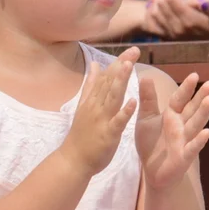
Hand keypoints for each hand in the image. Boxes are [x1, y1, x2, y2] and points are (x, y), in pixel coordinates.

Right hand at [63, 47, 139, 174]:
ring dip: (120, 81)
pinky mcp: (107, 134)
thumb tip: (95, 65)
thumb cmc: (81, 135)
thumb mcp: (84, 105)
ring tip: (129, 66)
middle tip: (135, 50)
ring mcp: (101, 119)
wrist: (73, 160)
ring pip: (112, 98)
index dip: (119, 62)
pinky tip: (132, 101)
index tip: (132, 49)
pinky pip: (117, 121)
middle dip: (122, 66)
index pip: (107, 77)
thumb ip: (91, 85)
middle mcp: (96, 106)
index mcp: (93, 100)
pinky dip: (124, 111)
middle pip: (110, 83)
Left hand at [135, 72, 208, 189]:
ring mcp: (185, 140)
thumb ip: (147, 100)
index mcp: (172, 116)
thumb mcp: (146, 119)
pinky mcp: (184, 156)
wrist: (152, 171)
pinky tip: (207, 132)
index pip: (180, 99)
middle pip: (193, 109)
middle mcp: (181, 126)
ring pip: (196, 125)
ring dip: (203, 113)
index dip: (187, 88)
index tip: (194, 75)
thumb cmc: (152, 143)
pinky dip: (199, 140)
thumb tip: (145, 76)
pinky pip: (193, 147)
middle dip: (201, 97)